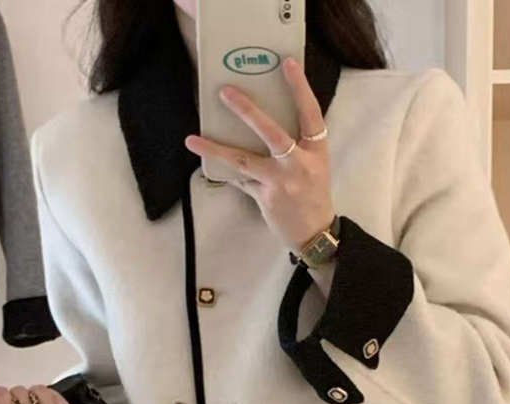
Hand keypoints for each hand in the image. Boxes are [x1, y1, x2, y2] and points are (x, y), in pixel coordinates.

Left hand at [184, 56, 335, 252]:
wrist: (315, 233)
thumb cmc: (313, 194)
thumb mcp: (314, 164)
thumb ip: (296, 144)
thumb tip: (260, 120)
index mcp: (316, 151)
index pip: (310, 114)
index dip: (300, 88)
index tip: (287, 64)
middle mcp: (300, 165)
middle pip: (273, 134)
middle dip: (248, 112)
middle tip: (225, 92)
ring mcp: (282, 183)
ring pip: (244, 161)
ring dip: (216, 149)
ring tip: (193, 140)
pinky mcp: (266, 198)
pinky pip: (241, 180)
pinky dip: (226, 171)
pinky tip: (208, 162)